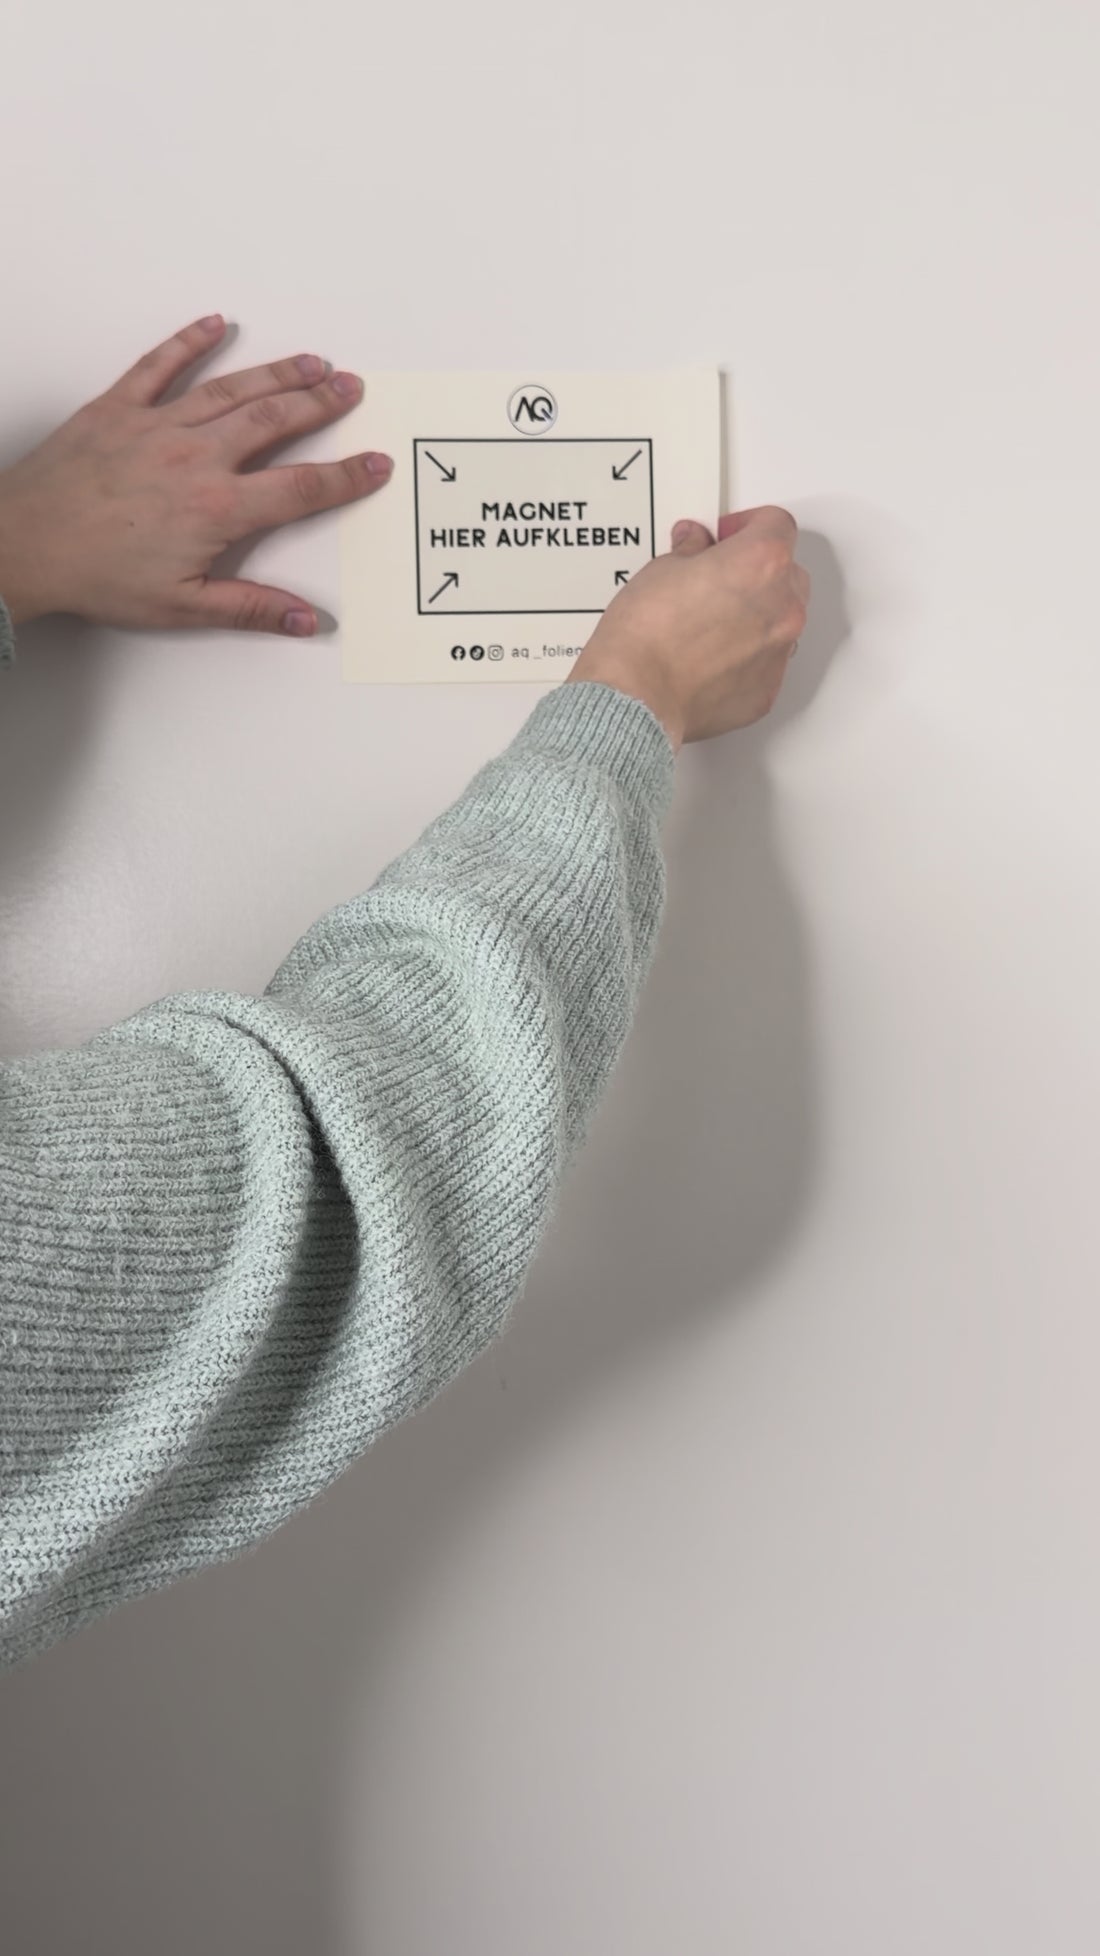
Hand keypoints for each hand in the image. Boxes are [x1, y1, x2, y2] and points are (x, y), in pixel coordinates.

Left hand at [0, 315, 391, 636]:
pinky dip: (190, 343)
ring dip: (276, 373)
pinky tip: (216, 325)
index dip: (345, 477)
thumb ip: (250, 608)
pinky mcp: (118, 407)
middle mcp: (194, 457)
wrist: (25, 543)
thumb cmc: (96, 576)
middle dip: (319, 404)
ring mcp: (157, 425)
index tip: (375, 465)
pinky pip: (160, 365)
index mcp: (216, 509)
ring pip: (230, 389)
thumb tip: (305, 619)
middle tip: (352, 388)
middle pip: (274, 421)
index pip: (300, 489)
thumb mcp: (182, 607)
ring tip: (312, 362)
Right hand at [568, 507, 809, 749]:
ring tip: (712, 623)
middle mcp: (783, 606)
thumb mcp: (660, 570)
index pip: (776, 525)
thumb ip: (691, 552)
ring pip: (781, 620)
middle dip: (757, 571)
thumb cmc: (645, 637)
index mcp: (762, 562)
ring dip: (756, 614)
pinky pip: (766, 662)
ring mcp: (780, 651)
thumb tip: (695, 547)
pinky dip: (746, 656)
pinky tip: (710, 659)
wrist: (635, 697)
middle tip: (718, 578)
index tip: (727, 535)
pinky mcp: (768, 689)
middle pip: (787, 573)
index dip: (748, 526)